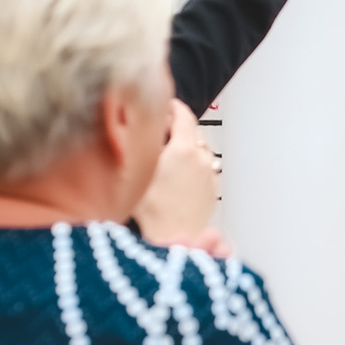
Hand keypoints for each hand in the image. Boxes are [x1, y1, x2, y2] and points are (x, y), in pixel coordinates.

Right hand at [133, 101, 221, 247]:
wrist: (174, 238)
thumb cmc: (152, 213)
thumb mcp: (135, 172)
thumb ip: (136, 146)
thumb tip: (132, 129)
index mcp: (182, 150)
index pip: (183, 115)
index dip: (173, 107)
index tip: (167, 105)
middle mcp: (200, 159)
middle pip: (193, 130)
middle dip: (178, 126)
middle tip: (161, 128)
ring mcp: (209, 173)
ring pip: (200, 148)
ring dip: (187, 145)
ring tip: (169, 154)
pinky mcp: (212, 187)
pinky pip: (205, 166)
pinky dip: (194, 163)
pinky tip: (179, 174)